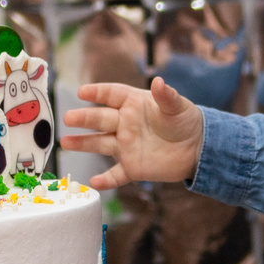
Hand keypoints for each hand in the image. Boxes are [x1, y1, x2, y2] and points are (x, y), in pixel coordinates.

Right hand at [64, 78, 204, 189]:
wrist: (198, 148)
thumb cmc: (185, 121)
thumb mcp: (177, 106)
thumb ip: (166, 96)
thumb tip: (159, 81)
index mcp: (133, 104)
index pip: (112, 95)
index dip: (97, 92)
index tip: (82, 92)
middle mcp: (125, 124)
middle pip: (100, 119)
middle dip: (84, 118)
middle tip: (68, 118)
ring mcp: (126, 146)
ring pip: (100, 144)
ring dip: (83, 144)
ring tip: (66, 142)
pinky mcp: (132, 167)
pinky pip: (116, 175)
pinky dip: (105, 180)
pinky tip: (93, 182)